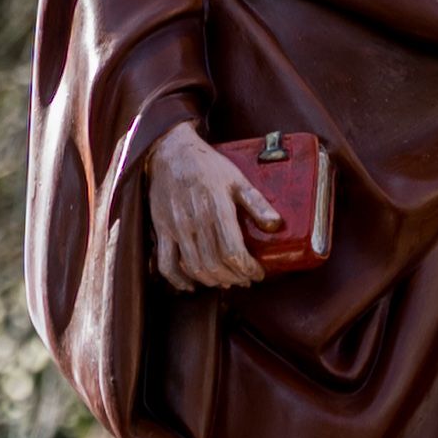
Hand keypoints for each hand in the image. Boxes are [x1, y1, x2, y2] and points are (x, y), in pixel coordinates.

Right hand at [145, 134, 283, 288]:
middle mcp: (195, 221)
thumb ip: (256, 203)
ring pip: (193, 267)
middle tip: (245, 280)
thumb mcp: (237, 179)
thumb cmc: (207, 166)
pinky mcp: (161, 230)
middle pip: (215, 264)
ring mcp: (175, 227)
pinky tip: (192, 285)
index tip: (258, 274)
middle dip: (234, 278)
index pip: (233, 251)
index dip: (248, 269)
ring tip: (226, 282)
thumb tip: (276, 225)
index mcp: (217, 208)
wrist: (170, 152)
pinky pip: (166, 263)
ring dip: (213, 281)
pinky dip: (178, 280)